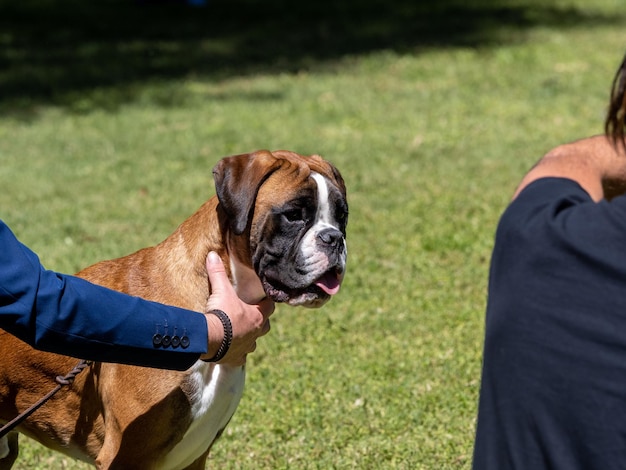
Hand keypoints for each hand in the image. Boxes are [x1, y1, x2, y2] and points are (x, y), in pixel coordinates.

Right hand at [201, 251, 273, 365]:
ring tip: (240, 332)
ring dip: (249, 337)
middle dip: (260, 320)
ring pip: (253, 343)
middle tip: (250, 315)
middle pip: (265, 326)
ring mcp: (247, 347)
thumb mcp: (220, 290)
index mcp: (257, 317)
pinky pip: (240, 358)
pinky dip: (236, 354)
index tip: (262, 299)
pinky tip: (230, 351)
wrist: (209, 339)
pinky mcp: (235, 358)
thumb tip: (212, 254)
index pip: (269, 307)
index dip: (266, 302)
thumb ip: (217, 272)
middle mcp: (256, 333)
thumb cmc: (220, 314)